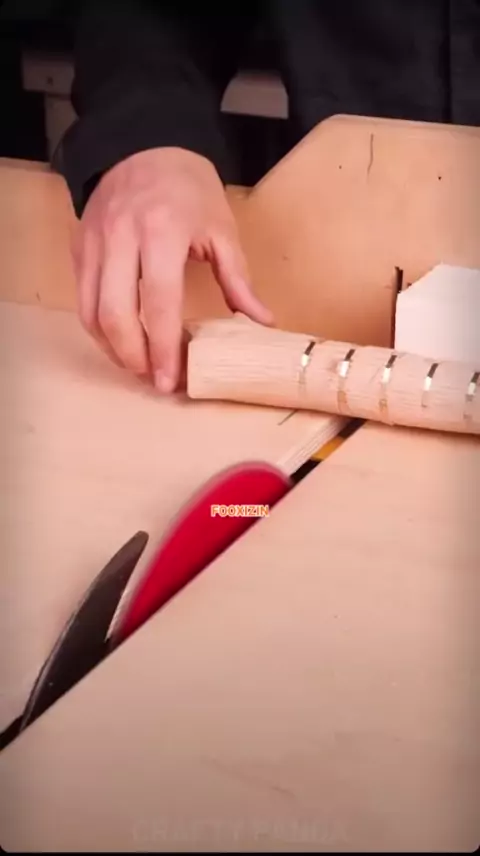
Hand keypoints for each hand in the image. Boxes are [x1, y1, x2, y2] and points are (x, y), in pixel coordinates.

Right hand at [72, 147, 271, 392]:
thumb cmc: (189, 188)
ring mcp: (94, 242)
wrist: (144, 143)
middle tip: (152, 378)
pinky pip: (82, 297)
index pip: (159, 303)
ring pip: (90, 312)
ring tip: (137, 364)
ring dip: (112, 347)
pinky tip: (120, 339)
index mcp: (162, 232)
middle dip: (132, 356)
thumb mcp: (221, 229)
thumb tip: (262, 322)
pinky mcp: (80, 246)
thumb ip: (238, 280)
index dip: (163, 347)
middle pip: (115, 314)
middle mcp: (121, 238)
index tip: (170, 379)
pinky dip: (98, 326)